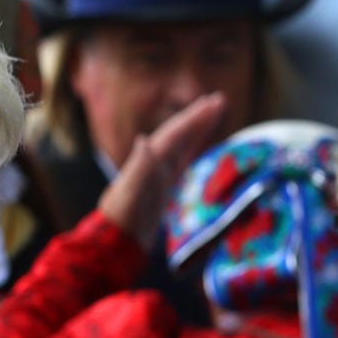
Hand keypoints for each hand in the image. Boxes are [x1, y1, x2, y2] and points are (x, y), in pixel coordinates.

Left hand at [96, 92, 227, 249]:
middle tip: (220, 100)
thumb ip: (139, 167)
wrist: (118, 238)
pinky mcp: (163, 185)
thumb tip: (144, 140)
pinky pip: (182, 160)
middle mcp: (155, 161)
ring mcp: (159, 172)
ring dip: (198, 128)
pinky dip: (192, 148)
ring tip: (214, 115)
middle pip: (180, 133)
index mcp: (151, 159)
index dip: (195, 116)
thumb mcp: (130, 192)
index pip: (176, 132)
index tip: (213, 102)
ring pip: (182, 144)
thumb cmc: (125, 216)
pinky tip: (199, 146)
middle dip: (199, 116)